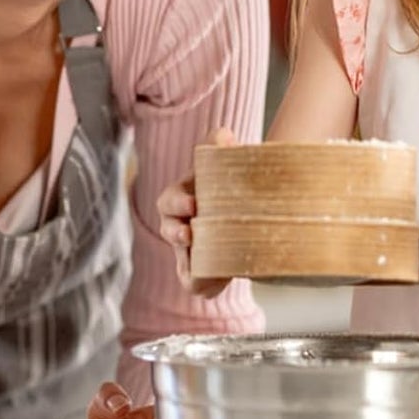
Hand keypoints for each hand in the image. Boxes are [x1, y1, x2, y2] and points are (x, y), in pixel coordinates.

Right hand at [156, 127, 235, 297]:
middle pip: (170, 230)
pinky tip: (215, 283)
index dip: (178, 204)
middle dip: (177, 233)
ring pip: (180, 260)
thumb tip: (224, 136)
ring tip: (206, 265)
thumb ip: (221, 145)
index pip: (170, 200)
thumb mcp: (226, 160)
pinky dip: (202, 283)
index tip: (193, 205)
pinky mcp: (201, 270)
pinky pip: (195, 282)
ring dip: (188, 261)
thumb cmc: (230, 182)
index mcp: (182, 197)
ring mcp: (190, 249)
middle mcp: (181, 224)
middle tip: (190, 234)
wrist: (248, 207)